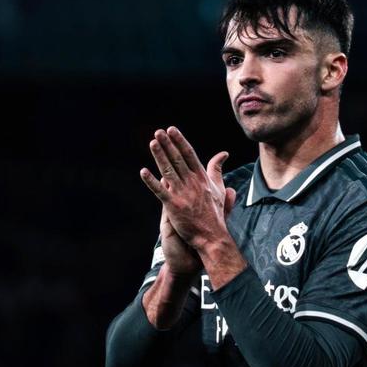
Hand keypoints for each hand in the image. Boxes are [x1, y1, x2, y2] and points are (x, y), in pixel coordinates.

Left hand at [141, 127, 235, 251]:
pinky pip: (160, 191)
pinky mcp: (174, 206)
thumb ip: (217, 169)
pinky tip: (143, 172)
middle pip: (178, 159)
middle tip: (158, 131)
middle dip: (168, 144)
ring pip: (168, 171)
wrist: (212, 236)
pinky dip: (151, 181)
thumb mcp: (219, 188)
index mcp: (202, 178)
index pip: (189, 155)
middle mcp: (192, 183)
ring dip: (160, 156)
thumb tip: (223, 154)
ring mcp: (182, 194)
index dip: (179, 141)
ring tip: (152, 143)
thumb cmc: (215, 213)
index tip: (172, 130)